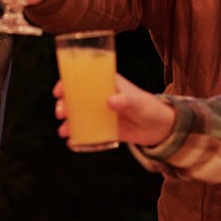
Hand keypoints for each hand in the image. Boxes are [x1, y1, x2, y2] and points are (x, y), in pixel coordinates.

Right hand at [54, 74, 175, 147]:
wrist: (161, 129)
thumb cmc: (150, 109)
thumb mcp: (139, 104)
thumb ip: (127, 101)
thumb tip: (111, 100)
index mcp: (107, 84)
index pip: (84, 78)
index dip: (68, 81)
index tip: (59, 90)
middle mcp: (101, 97)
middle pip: (76, 97)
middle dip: (64, 104)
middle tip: (61, 112)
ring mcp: (101, 114)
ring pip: (79, 115)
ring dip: (68, 121)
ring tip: (64, 130)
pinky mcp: (104, 129)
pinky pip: (87, 132)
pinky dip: (77, 137)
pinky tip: (72, 142)